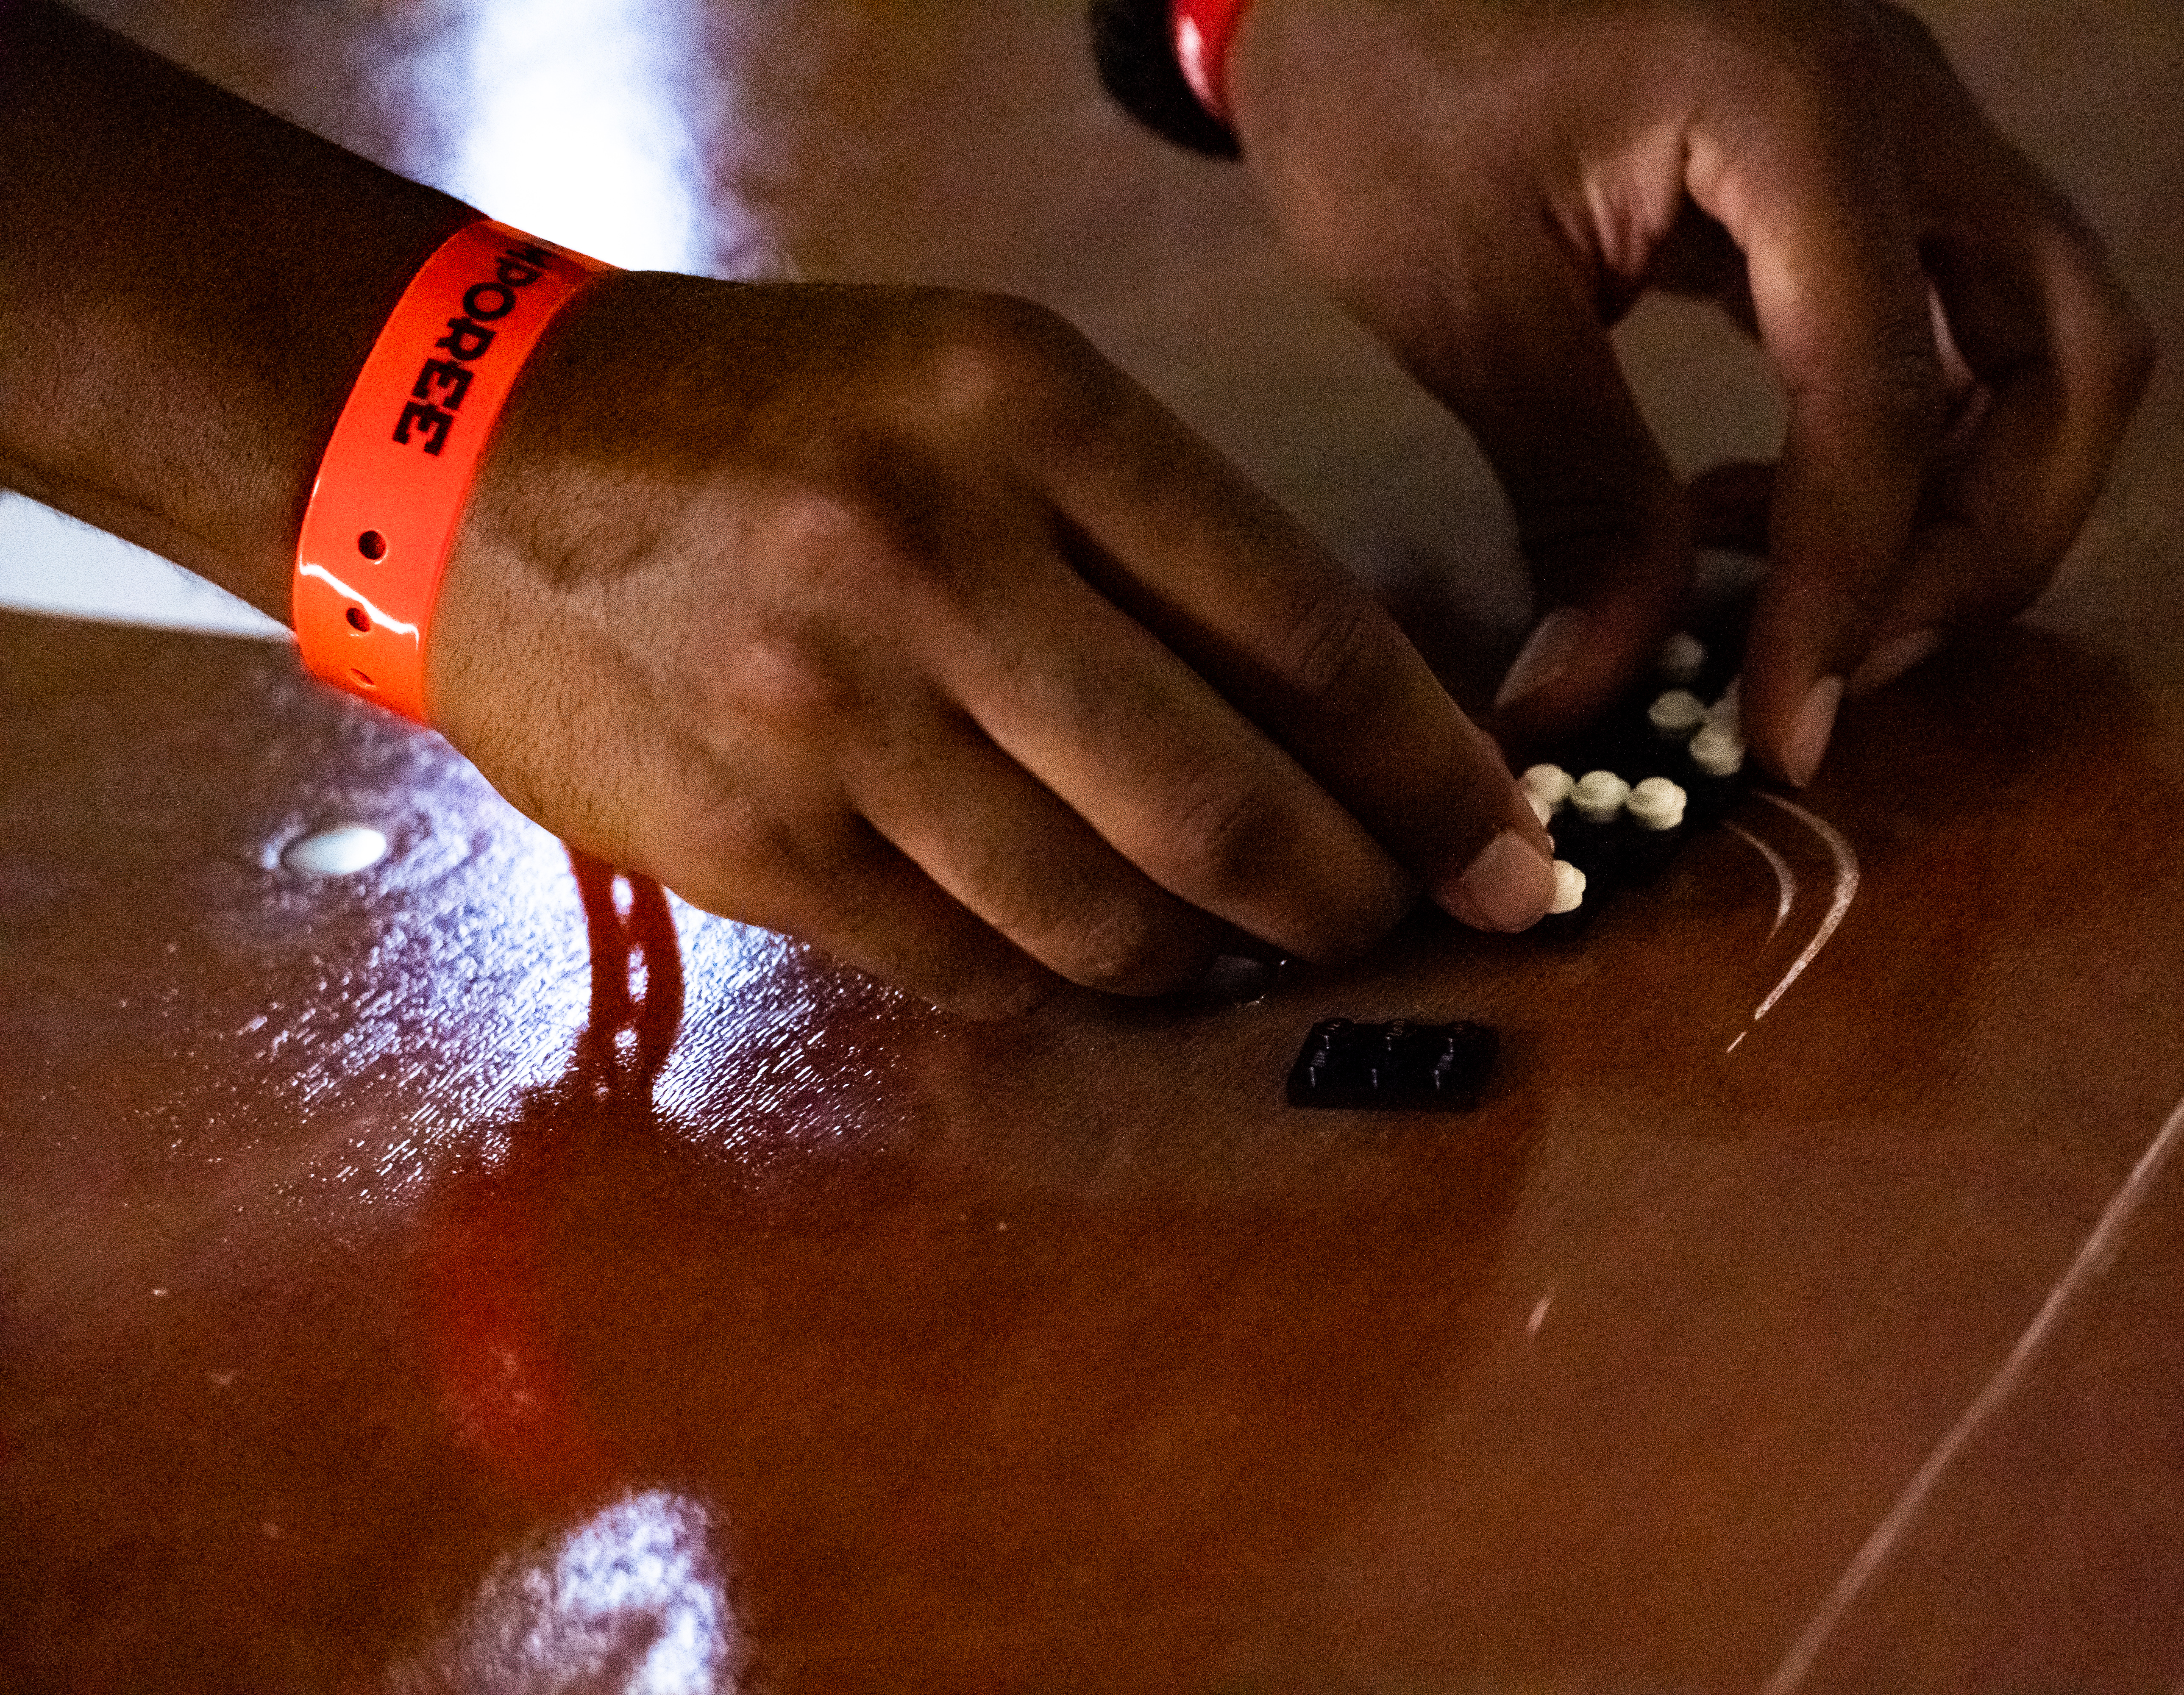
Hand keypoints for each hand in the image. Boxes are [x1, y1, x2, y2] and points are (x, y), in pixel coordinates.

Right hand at [429, 276, 1555, 1016]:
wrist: (473, 457)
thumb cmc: (776, 420)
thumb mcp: (982, 391)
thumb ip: (1162, 544)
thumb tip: (1345, 738)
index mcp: (1027, 409)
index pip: (1309, 635)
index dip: (1439, 778)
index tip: (1516, 859)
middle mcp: (935, 557)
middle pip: (1225, 809)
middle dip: (1351, 899)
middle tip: (1400, 921)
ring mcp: (833, 715)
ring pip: (1107, 921)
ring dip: (1205, 956)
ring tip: (1233, 933)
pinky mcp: (758, 845)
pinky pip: (974, 968)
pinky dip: (1058, 973)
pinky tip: (1076, 936)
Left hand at [1225, 0, 2153, 781]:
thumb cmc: (1383, 81)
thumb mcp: (1463, 298)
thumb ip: (1567, 495)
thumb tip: (1593, 699)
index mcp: (1801, 115)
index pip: (1884, 399)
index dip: (1846, 591)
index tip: (1778, 732)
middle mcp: (1902, 107)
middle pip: (2070, 355)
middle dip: (1985, 541)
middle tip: (1846, 664)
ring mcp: (1898, 129)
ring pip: (2039, 342)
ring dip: (1961, 501)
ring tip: (1800, 598)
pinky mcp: (1856, 171)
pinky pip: (1952, 325)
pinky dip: (1898, 445)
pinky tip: (1753, 508)